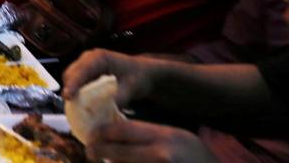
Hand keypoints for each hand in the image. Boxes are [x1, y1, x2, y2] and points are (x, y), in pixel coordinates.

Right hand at [62, 49, 156, 105]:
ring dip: (72, 93)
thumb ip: (117, 99)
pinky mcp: (85, 73)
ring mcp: (85, 65)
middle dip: (70, 90)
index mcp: (99, 57)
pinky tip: (82, 105)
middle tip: (73, 109)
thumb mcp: (130, 89)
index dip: (73, 84)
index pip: (81, 70)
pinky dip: (77, 93)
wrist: (142, 73)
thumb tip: (102, 112)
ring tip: (77, 109)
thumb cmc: (138, 77)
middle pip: (71, 74)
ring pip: (70, 79)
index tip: (67, 97)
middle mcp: (88, 58)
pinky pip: (75, 83)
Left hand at [87, 118, 218, 162]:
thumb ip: (151, 136)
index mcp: (166, 137)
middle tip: (90, 152)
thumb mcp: (179, 139)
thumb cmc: (198, 160)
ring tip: (107, 161)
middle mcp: (161, 154)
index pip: (121, 129)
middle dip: (97, 152)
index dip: (101, 132)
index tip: (91, 135)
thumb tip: (115, 133)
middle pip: (114, 150)